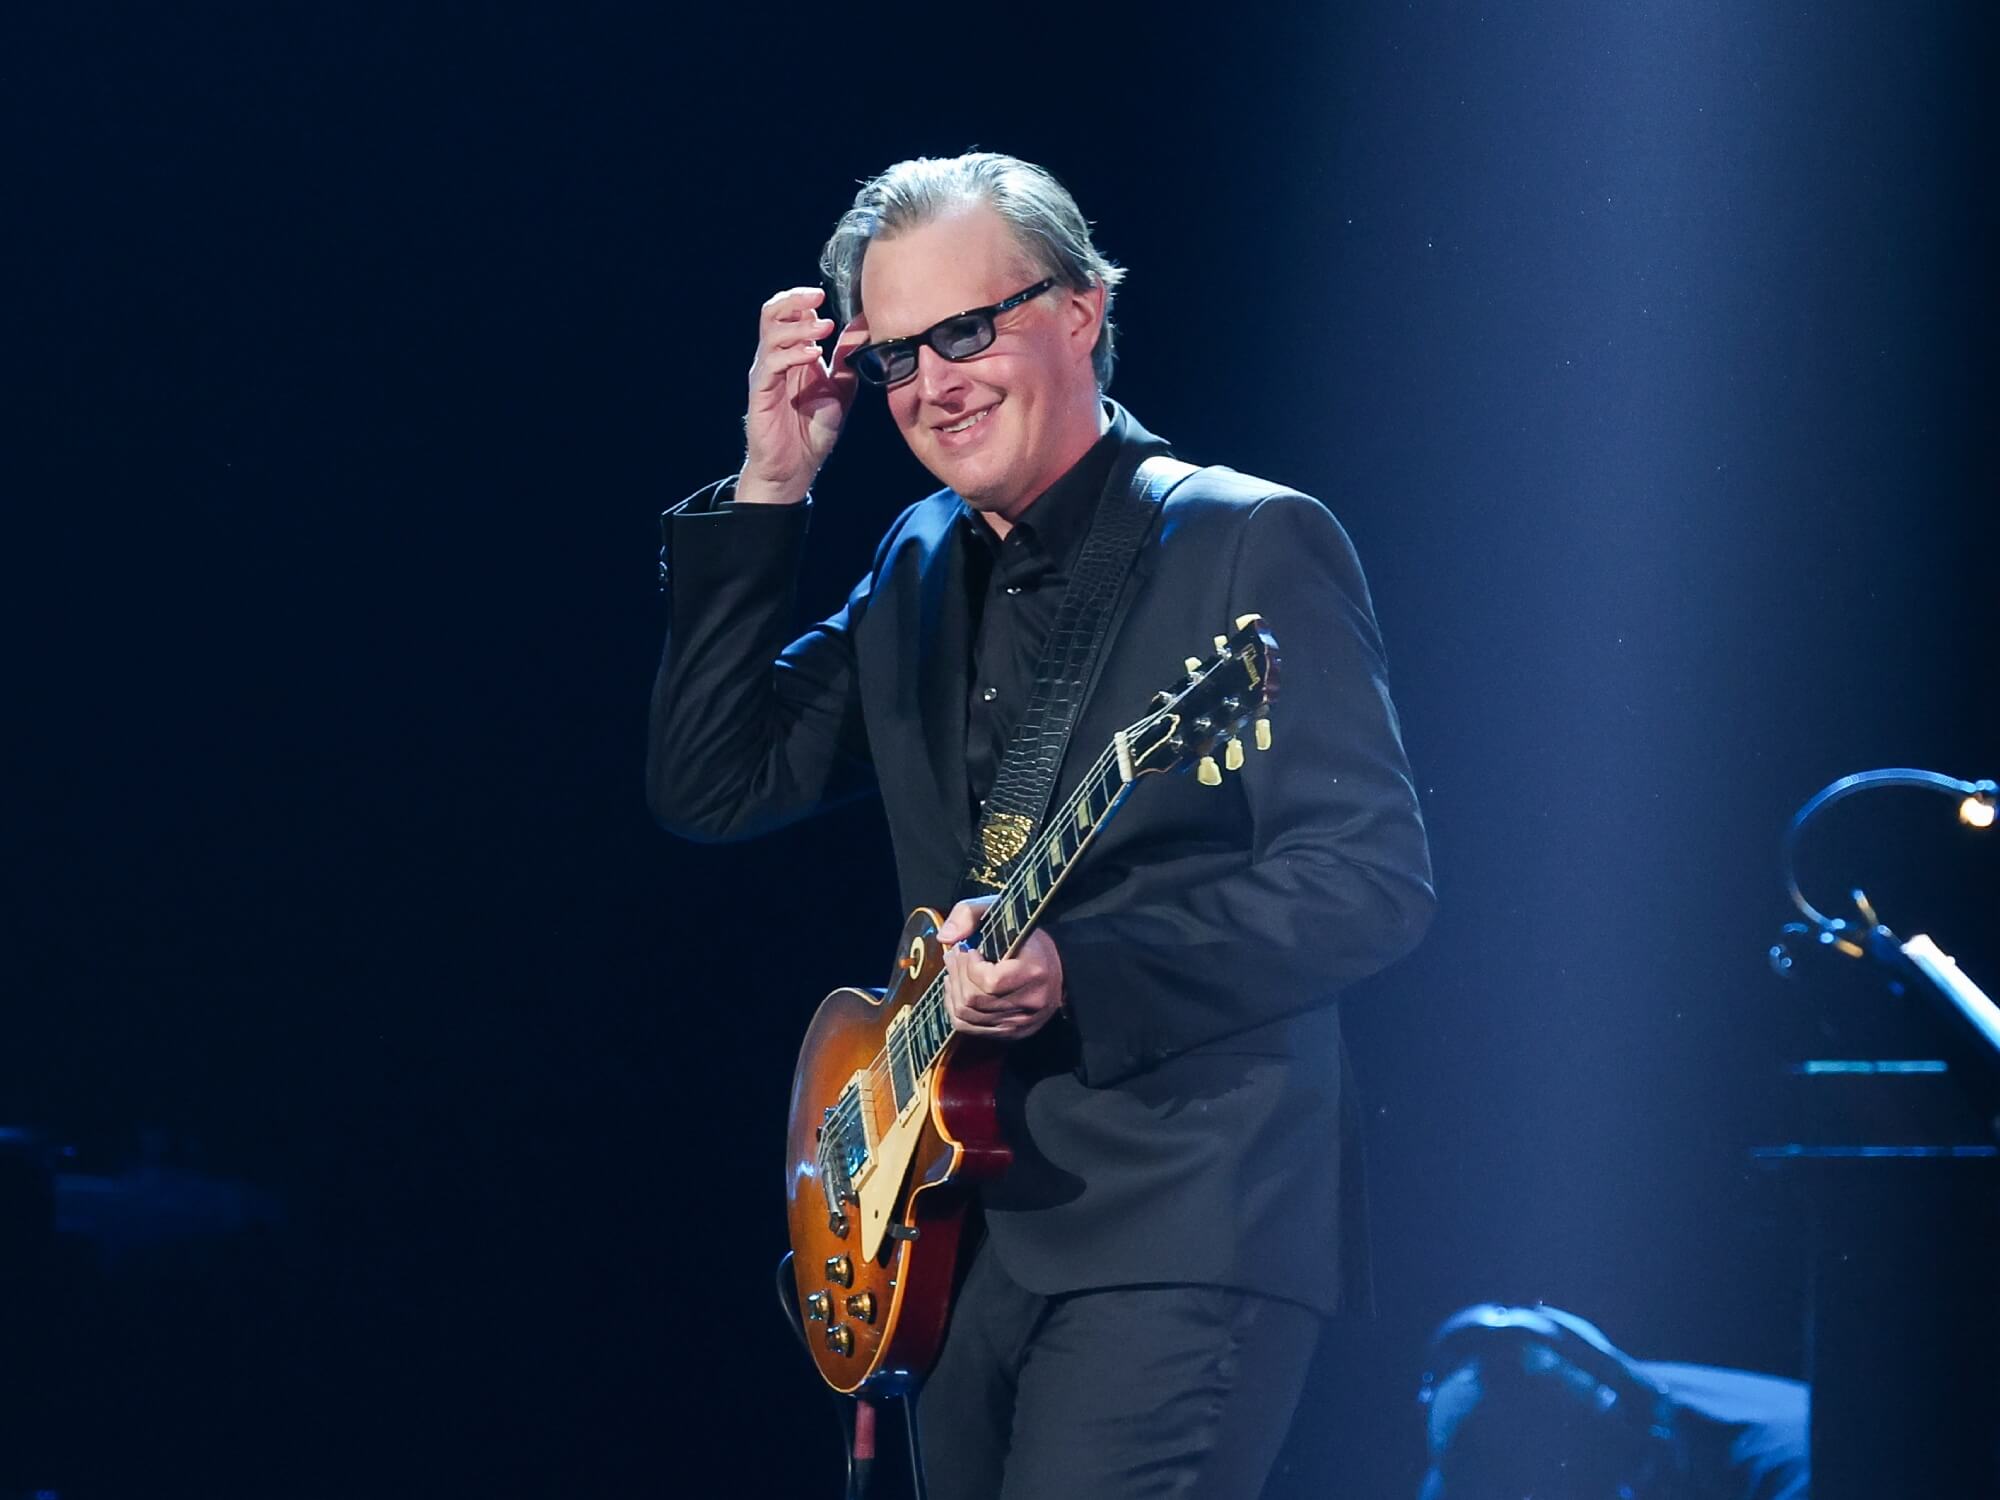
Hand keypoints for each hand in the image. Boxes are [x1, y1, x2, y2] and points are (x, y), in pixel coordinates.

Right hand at [738, 288, 868, 505]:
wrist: (795, 466)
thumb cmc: (813, 430)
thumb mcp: (840, 387)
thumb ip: (847, 357)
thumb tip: (864, 325)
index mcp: (794, 354)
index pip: (790, 313)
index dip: (804, 300)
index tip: (825, 297)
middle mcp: (777, 359)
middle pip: (772, 313)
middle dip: (794, 300)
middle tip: (817, 299)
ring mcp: (767, 374)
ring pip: (770, 332)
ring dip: (797, 326)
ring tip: (823, 329)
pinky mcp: (762, 391)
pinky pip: (772, 363)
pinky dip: (793, 353)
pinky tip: (814, 355)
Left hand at [938, 896, 1065, 1040]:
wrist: (1058, 964)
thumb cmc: (1025, 937)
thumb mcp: (1001, 911)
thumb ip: (969, 914)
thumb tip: (944, 937)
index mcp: (1034, 972)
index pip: (989, 981)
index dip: (969, 965)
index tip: (970, 948)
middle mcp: (1031, 1003)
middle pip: (973, 1000)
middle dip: (956, 975)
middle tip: (954, 956)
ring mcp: (1021, 1022)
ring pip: (967, 1016)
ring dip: (953, 991)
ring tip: (954, 971)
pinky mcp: (1012, 1032)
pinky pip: (969, 1028)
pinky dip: (955, 1009)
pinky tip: (956, 990)